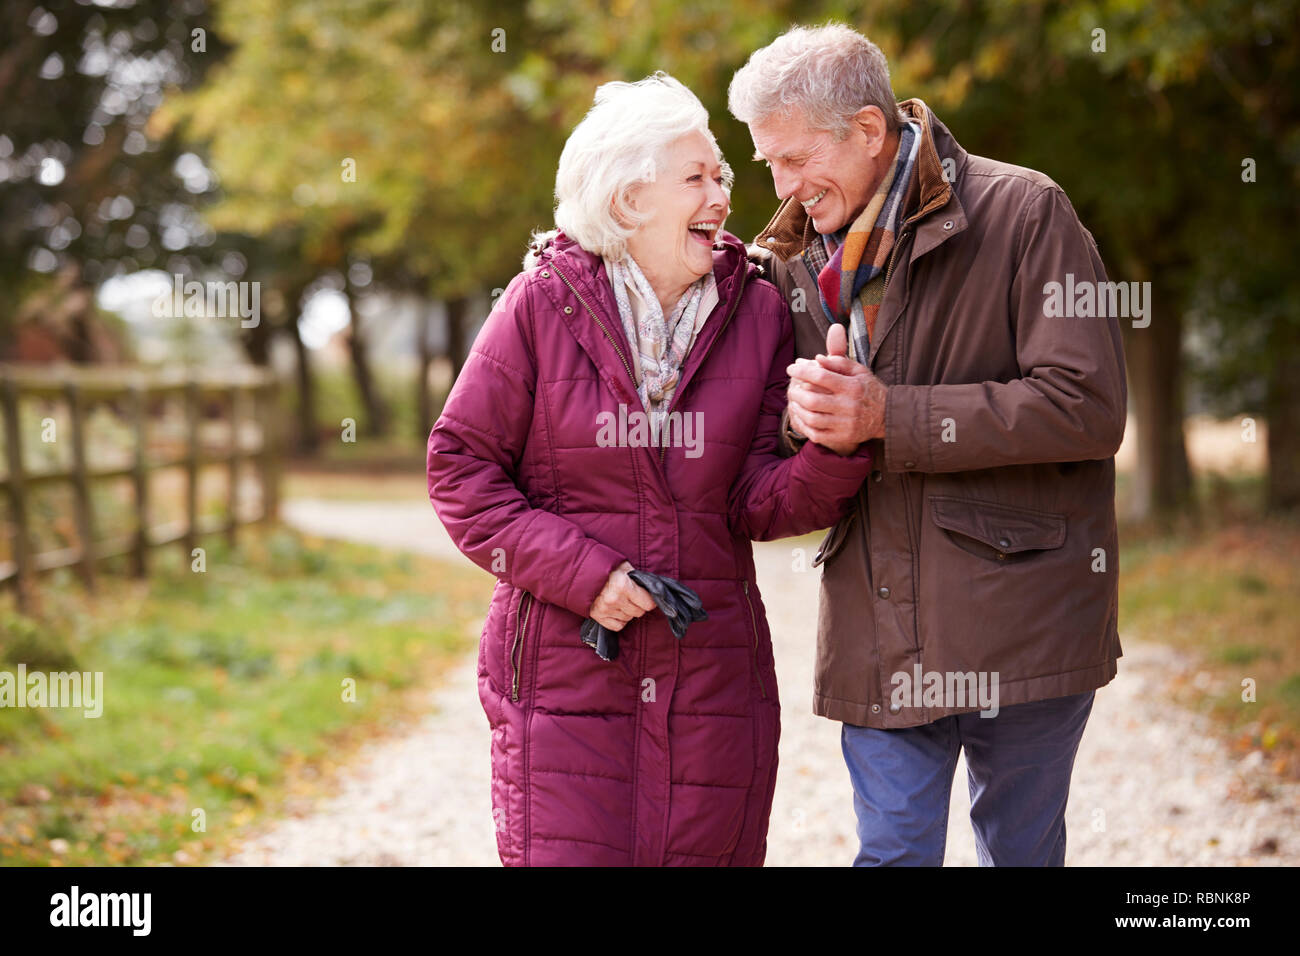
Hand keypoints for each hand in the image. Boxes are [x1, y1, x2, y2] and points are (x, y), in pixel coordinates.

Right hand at [588, 561, 656, 630]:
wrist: (582, 573)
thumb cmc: (607, 568)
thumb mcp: (625, 567)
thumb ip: (638, 579)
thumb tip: (653, 590)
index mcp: (623, 585)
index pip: (648, 603)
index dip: (650, 600)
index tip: (648, 597)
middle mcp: (614, 599)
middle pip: (639, 612)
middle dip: (639, 605)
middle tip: (633, 597)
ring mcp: (605, 609)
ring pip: (629, 619)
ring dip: (628, 611)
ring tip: (622, 601)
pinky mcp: (598, 616)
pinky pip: (618, 626)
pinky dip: (620, 620)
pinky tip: (617, 610)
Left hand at [786, 324, 886, 453]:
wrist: (888, 416)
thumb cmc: (869, 389)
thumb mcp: (859, 371)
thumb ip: (838, 362)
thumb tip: (816, 358)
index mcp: (852, 386)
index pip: (821, 376)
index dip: (802, 371)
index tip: (791, 368)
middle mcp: (849, 406)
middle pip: (813, 400)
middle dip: (796, 393)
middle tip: (791, 388)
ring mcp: (846, 423)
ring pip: (812, 418)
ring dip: (798, 410)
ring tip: (794, 402)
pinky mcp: (844, 437)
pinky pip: (817, 434)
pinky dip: (804, 426)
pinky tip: (800, 417)